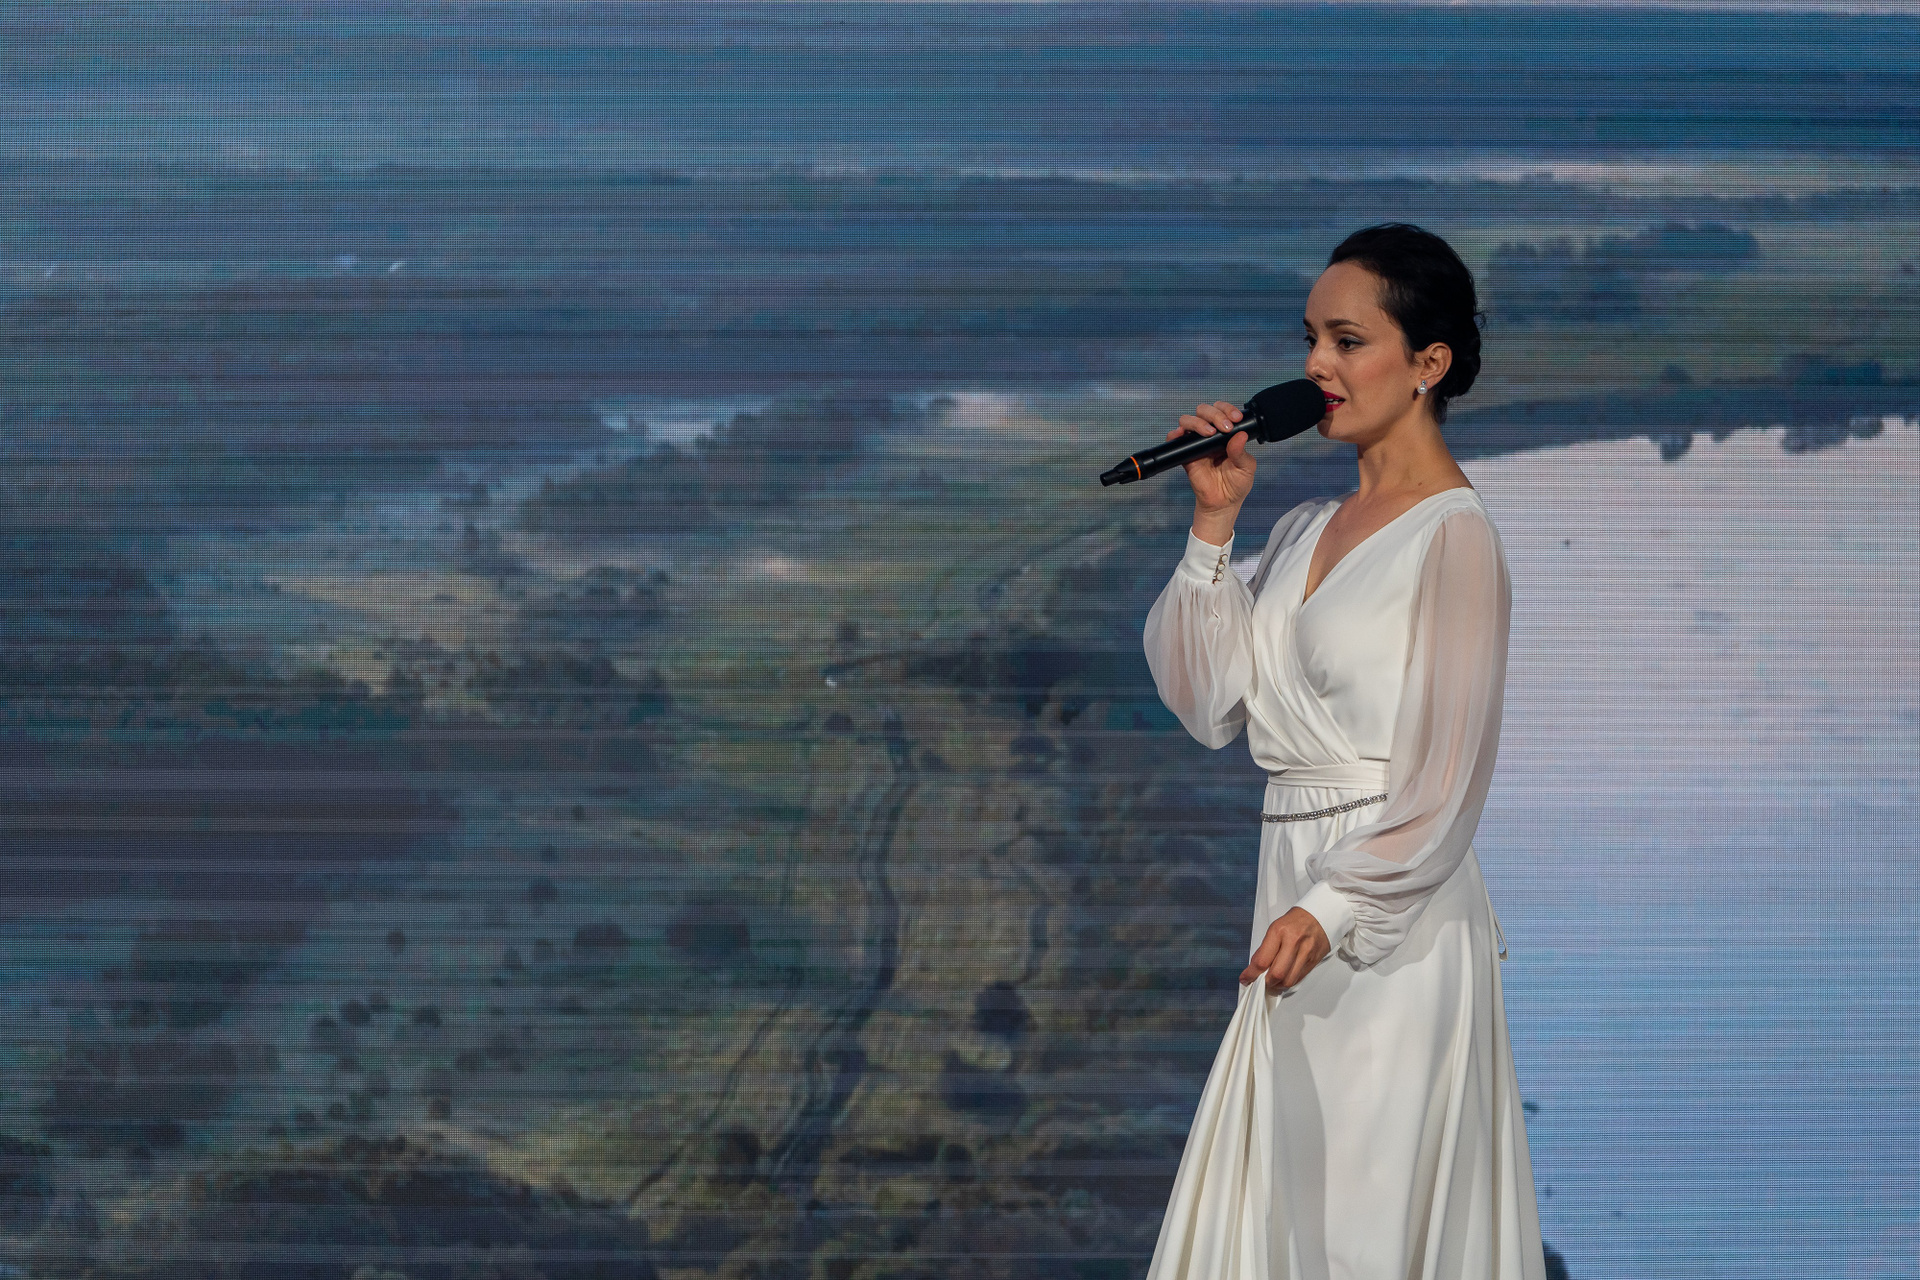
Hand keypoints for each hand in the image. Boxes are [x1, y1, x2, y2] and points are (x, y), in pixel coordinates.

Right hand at [1175, 401, 1256, 537]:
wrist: (1223, 503)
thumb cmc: (1236, 485)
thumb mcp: (1246, 468)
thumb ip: (1241, 452)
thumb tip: (1240, 435)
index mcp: (1226, 434)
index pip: (1223, 411)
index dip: (1227, 409)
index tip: (1236, 419)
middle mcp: (1210, 435)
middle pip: (1204, 411)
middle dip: (1214, 414)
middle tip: (1225, 427)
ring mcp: (1196, 443)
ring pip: (1189, 420)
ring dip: (1198, 422)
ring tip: (1209, 432)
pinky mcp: (1186, 455)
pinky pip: (1175, 440)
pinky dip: (1175, 434)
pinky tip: (1182, 434)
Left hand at [1240, 907, 1330, 992]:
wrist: (1319, 916)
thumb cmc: (1295, 921)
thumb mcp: (1275, 928)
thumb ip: (1265, 949)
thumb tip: (1255, 968)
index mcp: (1279, 932)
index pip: (1262, 960)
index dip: (1251, 974)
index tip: (1246, 979)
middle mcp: (1293, 942)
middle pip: (1277, 974)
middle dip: (1266, 982)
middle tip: (1261, 981)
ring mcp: (1306, 952)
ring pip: (1289, 980)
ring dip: (1278, 985)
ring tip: (1273, 981)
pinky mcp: (1314, 960)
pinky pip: (1299, 978)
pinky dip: (1289, 981)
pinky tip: (1284, 977)